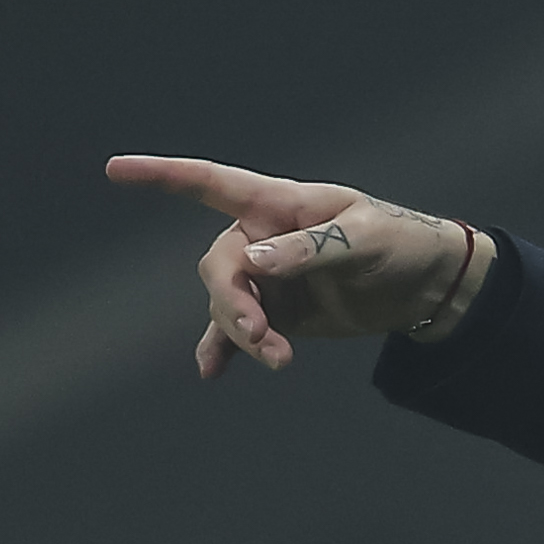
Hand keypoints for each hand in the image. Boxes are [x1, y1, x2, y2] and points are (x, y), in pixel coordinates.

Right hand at [103, 154, 483, 379]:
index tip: (117, 171)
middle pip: (219, 267)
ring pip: (229, 306)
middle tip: (262, 336)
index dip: (163, 176)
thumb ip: (309, 249)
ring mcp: (268, 277)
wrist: (426, 285)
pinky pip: (238, 331)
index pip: (210, 183)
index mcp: (278, 204)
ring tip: (280, 360)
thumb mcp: (363, 238)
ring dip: (244, 335)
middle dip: (232, 303)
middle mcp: (262, 237)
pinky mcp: (279, 313)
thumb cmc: (399, 242)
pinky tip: (211, 372)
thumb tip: (253, 262)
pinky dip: (225, 350)